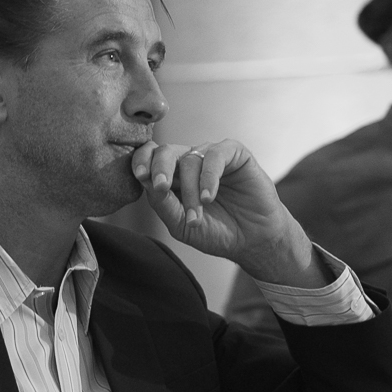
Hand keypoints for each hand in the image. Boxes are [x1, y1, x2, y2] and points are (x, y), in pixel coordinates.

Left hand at [132, 139, 332, 286]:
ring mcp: (212, 156)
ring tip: (197, 215)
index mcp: (172, 176)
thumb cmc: (216, 232)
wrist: (253, 240)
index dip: (142, 160)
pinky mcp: (235, 154)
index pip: (150, 157)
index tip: (139, 174)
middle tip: (160, 186)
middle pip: (166, 151)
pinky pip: (216, 155)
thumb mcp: (182, 225)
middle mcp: (190, 162)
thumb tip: (146, 182)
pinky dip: (209, 176)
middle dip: (160, 167)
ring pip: (191, 159)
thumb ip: (163, 205)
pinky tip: (208, 197)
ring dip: (191, 190)